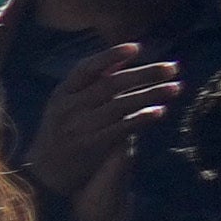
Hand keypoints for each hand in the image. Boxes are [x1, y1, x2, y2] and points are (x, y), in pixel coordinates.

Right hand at [27, 37, 182, 220]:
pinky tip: (160, 112)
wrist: (44, 173)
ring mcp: (79, 127)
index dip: (111, 56)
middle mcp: (69, 107)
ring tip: (176, 88)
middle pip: (111, 84)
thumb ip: (94, 81)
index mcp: (62, 93)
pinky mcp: (90, 146)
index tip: (137, 47)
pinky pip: (120, 129)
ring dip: (151, 95)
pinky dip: (141, 119)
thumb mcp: (67, 103)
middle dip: (144, 74)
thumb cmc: (62, 132)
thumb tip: (125, 55)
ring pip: (120, 105)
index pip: (86, 68)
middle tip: (173, 67)